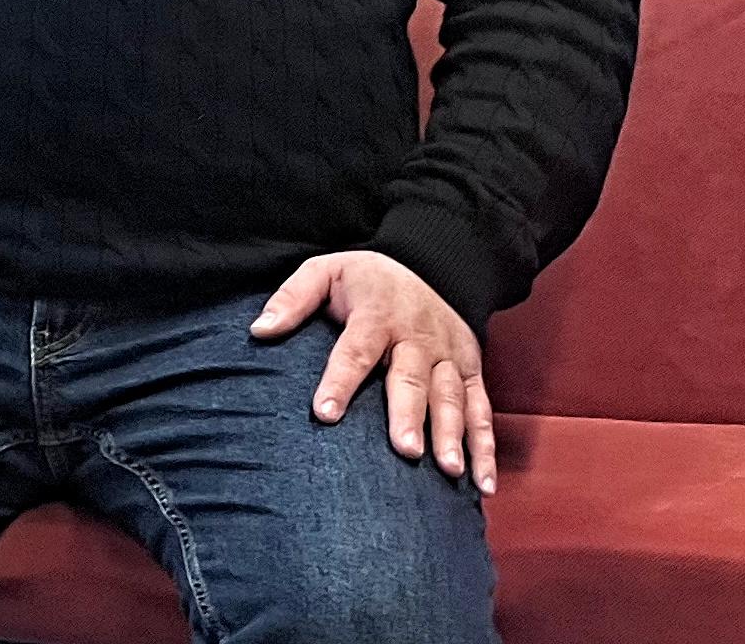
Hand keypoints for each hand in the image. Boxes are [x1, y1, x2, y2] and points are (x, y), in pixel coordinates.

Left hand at [248, 249, 496, 493]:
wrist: (430, 262)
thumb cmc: (366, 279)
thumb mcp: (325, 271)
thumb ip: (292, 298)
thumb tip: (258, 331)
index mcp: (377, 314)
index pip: (356, 349)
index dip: (340, 381)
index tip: (323, 413)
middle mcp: (417, 336)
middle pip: (411, 378)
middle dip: (408, 415)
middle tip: (404, 451)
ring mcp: (449, 355)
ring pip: (451, 397)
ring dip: (452, 434)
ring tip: (448, 471)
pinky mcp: (471, 370)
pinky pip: (481, 408)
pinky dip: (486, 445)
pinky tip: (483, 483)